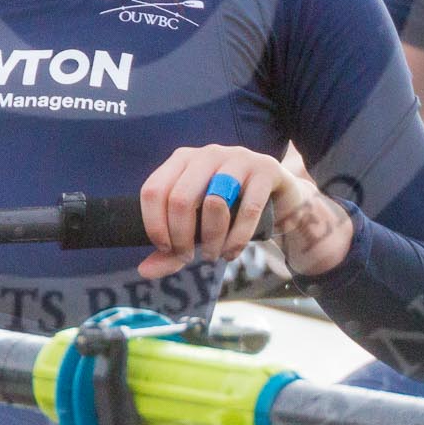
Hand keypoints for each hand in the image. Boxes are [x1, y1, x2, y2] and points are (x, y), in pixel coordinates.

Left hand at [137, 144, 353, 280]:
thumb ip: (170, 249)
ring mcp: (238, 158)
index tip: (166, 249)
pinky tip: (232, 253)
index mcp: (182, 159)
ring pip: (214, 202)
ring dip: (211, 239)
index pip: (153, 190)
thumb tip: (144, 271)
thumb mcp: (196, 228)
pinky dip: (237, 239)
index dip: (155, 225)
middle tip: (188, 257)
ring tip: (213, 255)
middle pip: (180, 199)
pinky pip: (248, 209)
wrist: (279, 200)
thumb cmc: (228, 212)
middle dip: (181, 237)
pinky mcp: (266, 169)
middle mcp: (207, 153)